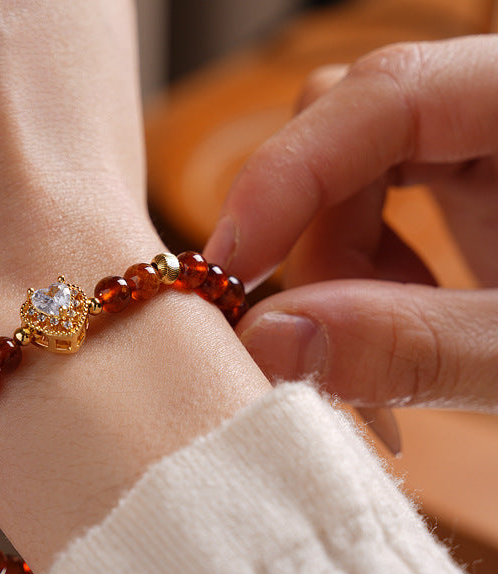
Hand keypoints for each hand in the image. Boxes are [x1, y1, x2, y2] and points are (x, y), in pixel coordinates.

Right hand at [205, 35, 497, 411]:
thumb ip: (415, 347)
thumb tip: (269, 340)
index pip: (387, 93)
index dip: (287, 176)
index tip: (228, 268)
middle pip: (350, 136)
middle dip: (316, 250)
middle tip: (325, 349)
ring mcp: (486, 143)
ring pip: (348, 176)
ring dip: (334, 274)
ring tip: (380, 352)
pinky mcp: (469, 185)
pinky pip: (374, 205)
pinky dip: (358, 276)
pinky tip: (401, 323)